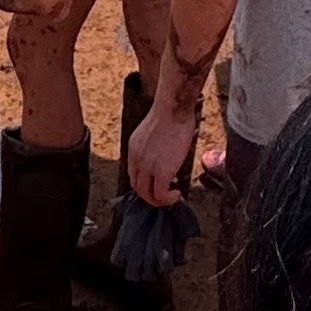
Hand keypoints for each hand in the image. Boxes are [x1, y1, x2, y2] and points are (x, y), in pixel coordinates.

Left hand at [130, 87, 199, 205]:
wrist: (173, 109)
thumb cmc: (170, 113)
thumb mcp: (155, 130)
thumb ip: (155, 144)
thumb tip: (167, 152)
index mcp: (134, 148)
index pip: (133, 173)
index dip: (144, 183)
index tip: (157, 184)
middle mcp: (136, 159)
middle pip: (136, 186)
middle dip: (149, 195)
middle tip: (164, 196)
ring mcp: (147, 166)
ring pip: (145, 194)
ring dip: (158, 201)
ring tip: (171, 198)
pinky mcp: (161, 172)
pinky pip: (160, 194)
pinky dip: (167, 199)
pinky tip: (177, 195)